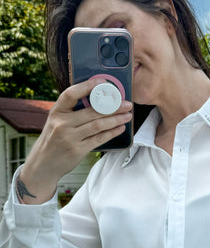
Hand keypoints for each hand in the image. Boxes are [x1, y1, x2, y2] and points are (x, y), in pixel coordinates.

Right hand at [17, 80, 131, 203]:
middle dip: (113, 106)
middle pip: (92, 111)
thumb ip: (71, 111)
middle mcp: (62, 123)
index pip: (71, 94)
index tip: (104, 83)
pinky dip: (111, 132)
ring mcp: (69, 137)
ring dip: (116, 119)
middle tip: (126, 103)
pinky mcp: (78, 150)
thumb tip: (98, 99)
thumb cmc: (53, 140)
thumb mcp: (55, 121)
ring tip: (127, 115)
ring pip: (98, 125)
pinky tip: (120, 128)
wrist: (43, 165)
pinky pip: (99, 139)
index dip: (88, 86)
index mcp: (56, 111)